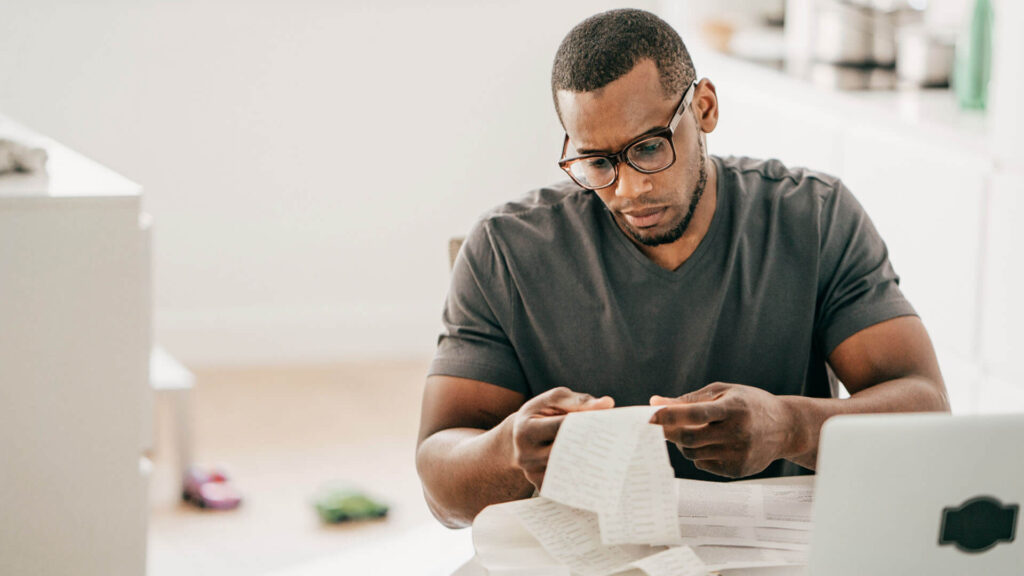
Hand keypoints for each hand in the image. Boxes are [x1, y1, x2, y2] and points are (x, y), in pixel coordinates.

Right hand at [510, 387, 613, 489]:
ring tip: (613, 457)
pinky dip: (584, 477)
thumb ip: (580, 401)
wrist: (519, 437)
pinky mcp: (541, 485)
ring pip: (569, 471)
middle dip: (591, 446)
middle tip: (617, 444)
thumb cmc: (542, 413)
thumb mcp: (555, 400)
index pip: (560, 427)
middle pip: (565, 453)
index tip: (608, 423)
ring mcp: (532, 473)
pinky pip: (567, 484)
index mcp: (526, 429)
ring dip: (591, 464)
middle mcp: (525, 455)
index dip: (585, 425)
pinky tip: (600, 470)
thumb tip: (607, 404)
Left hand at [649, 382, 796, 478]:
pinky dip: (698, 453)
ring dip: (683, 443)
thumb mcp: (723, 392)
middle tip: (660, 426)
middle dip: (669, 432)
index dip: (669, 415)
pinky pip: (703, 464)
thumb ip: (688, 400)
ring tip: (694, 431)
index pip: (695, 413)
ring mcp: (739, 454)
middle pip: (689, 438)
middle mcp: (738, 432)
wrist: (786, 427)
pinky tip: (711, 443)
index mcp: (734, 408)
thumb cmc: (749, 404)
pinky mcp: (737, 470)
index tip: (649, 416)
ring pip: (692, 453)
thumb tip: (655, 403)